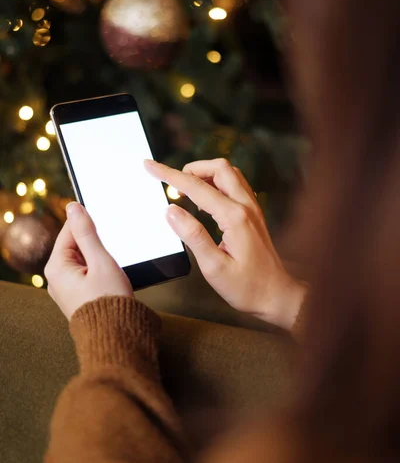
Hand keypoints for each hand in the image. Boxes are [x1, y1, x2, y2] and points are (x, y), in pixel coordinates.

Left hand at [45, 202, 132, 319]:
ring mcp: (66, 289)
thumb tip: (74, 208)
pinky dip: (99, 270)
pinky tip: (111, 276)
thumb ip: (87, 232)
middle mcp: (56, 279)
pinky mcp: (77, 297)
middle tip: (112, 251)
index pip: (69, 231)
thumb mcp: (101, 261)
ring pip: (83, 260)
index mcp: (56, 267)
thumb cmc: (109, 301)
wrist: (116, 337)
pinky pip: (86, 273)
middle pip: (75, 245)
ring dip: (99, 258)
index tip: (106, 217)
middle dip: (95, 244)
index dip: (89, 223)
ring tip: (113, 268)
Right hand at [145, 158, 305, 330]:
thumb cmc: (246, 287)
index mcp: (234, 218)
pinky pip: (235, 185)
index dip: (169, 175)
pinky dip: (216, 183)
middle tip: (172, 183)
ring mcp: (253, 208)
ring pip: (229, 173)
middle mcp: (246, 206)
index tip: (150, 166)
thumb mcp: (214, 267)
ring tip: (186, 190)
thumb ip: (193, 236)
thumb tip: (171, 211)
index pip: (196, 187)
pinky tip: (205, 201)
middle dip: (191, 169)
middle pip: (218, 168)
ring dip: (205, 174)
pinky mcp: (254, 214)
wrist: (277, 295)